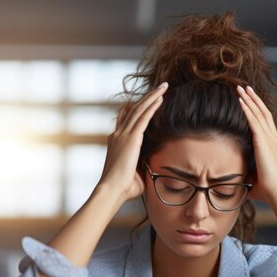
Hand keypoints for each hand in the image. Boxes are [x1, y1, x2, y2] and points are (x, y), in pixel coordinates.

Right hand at [98, 82, 167, 200]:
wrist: (113, 190)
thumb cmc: (124, 187)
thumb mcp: (134, 172)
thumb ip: (142, 165)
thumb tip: (151, 167)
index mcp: (116, 141)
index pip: (126, 119)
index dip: (136, 107)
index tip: (145, 100)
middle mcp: (118, 134)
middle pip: (134, 109)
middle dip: (147, 97)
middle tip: (159, 87)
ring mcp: (123, 135)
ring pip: (139, 109)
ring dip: (152, 97)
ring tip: (164, 87)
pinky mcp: (131, 138)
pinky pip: (143, 118)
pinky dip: (152, 106)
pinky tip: (160, 99)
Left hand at [237, 85, 276, 205]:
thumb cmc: (266, 191)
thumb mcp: (254, 177)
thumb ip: (247, 173)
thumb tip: (237, 177)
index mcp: (273, 146)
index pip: (265, 122)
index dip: (258, 109)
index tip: (250, 100)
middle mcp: (273, 139)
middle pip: (263, 113)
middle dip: (254, 99)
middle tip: (245, 87)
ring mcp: (269, 139)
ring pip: (258, 113)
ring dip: (249, 99)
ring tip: (241, 88)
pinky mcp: (263, 142)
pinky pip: (253, 121)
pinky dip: (247, 109)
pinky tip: (240, 100)